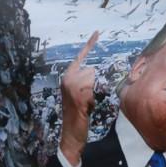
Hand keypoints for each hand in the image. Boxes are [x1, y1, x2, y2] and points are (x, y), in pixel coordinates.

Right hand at [59, 31, 100, 165]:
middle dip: (95, 85)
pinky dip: (94, 100)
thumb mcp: (82, 96)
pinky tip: (86, 108)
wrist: (70, 133)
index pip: (81, 57)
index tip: (97, 32)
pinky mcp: (77, 95)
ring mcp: (71, 86)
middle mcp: (67, 79)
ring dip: (95, 94)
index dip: (89, 45)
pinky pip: (93, 90)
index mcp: (68, 76)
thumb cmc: (79, 116)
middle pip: (92, 71)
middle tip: (88, 100)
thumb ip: (87, 83)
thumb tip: (97, 74)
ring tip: (87, 105)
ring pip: (94, 80)